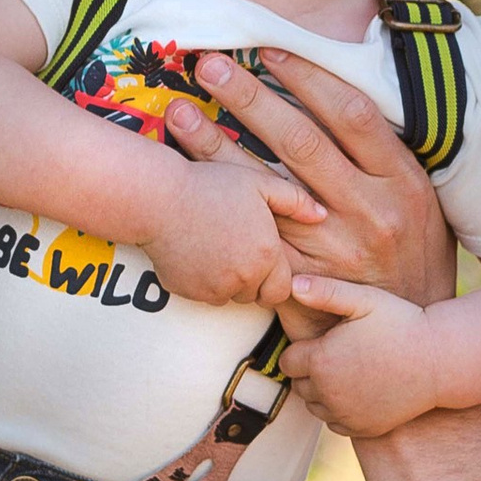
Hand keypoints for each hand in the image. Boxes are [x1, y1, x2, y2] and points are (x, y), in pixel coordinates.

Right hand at [136, 152, 300, 309]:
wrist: (159, 198)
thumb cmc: (211, 185)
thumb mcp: (260, 184)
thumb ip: (296, 201)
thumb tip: (321, 215)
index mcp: (266, 255)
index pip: (281, 289)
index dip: (274, 276)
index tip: (262, 257)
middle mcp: (243, 279)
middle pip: (256, 296)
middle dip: (252, 280)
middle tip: (237, 249)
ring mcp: (213, 289)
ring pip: (229, 297)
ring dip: (227, 282)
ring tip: (216, 247)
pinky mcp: (187, 293)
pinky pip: (202, 296)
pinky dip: (202, 281)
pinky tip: (196, 252)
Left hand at [170, 50, 454, 306]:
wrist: (415, 337)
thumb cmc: (416, 253)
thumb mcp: (422, 199)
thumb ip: (386, 155)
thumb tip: (340, 97)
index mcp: (402, 180)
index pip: (350, 114)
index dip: (307, 78)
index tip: (268, 50)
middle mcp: (367, 209)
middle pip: (300, 141)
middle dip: (250, 98)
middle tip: (208, 64)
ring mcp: (331, 247)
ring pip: (267, 186)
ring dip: (218, 145)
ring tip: (180, 111)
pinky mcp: (302, 278)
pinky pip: (254, 233)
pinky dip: (224, 202)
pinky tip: (192, 179)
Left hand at [279, 278, 449, 437]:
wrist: (439, 360)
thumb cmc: (401, 323)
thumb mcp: (364, 299)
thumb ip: (325, 291)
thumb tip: (291, 283)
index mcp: (321, 361)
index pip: (287, 361)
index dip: (303, 349)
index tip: (325, 340)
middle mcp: (328, 393)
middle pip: (298, 385)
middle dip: (311, 371)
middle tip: (341, 353)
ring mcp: (345, 415)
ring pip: (314, 406)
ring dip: (323, 392)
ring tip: (351, 371)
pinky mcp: (362, 429)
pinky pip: (335, 423)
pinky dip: (340, 411)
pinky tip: (360, 390)